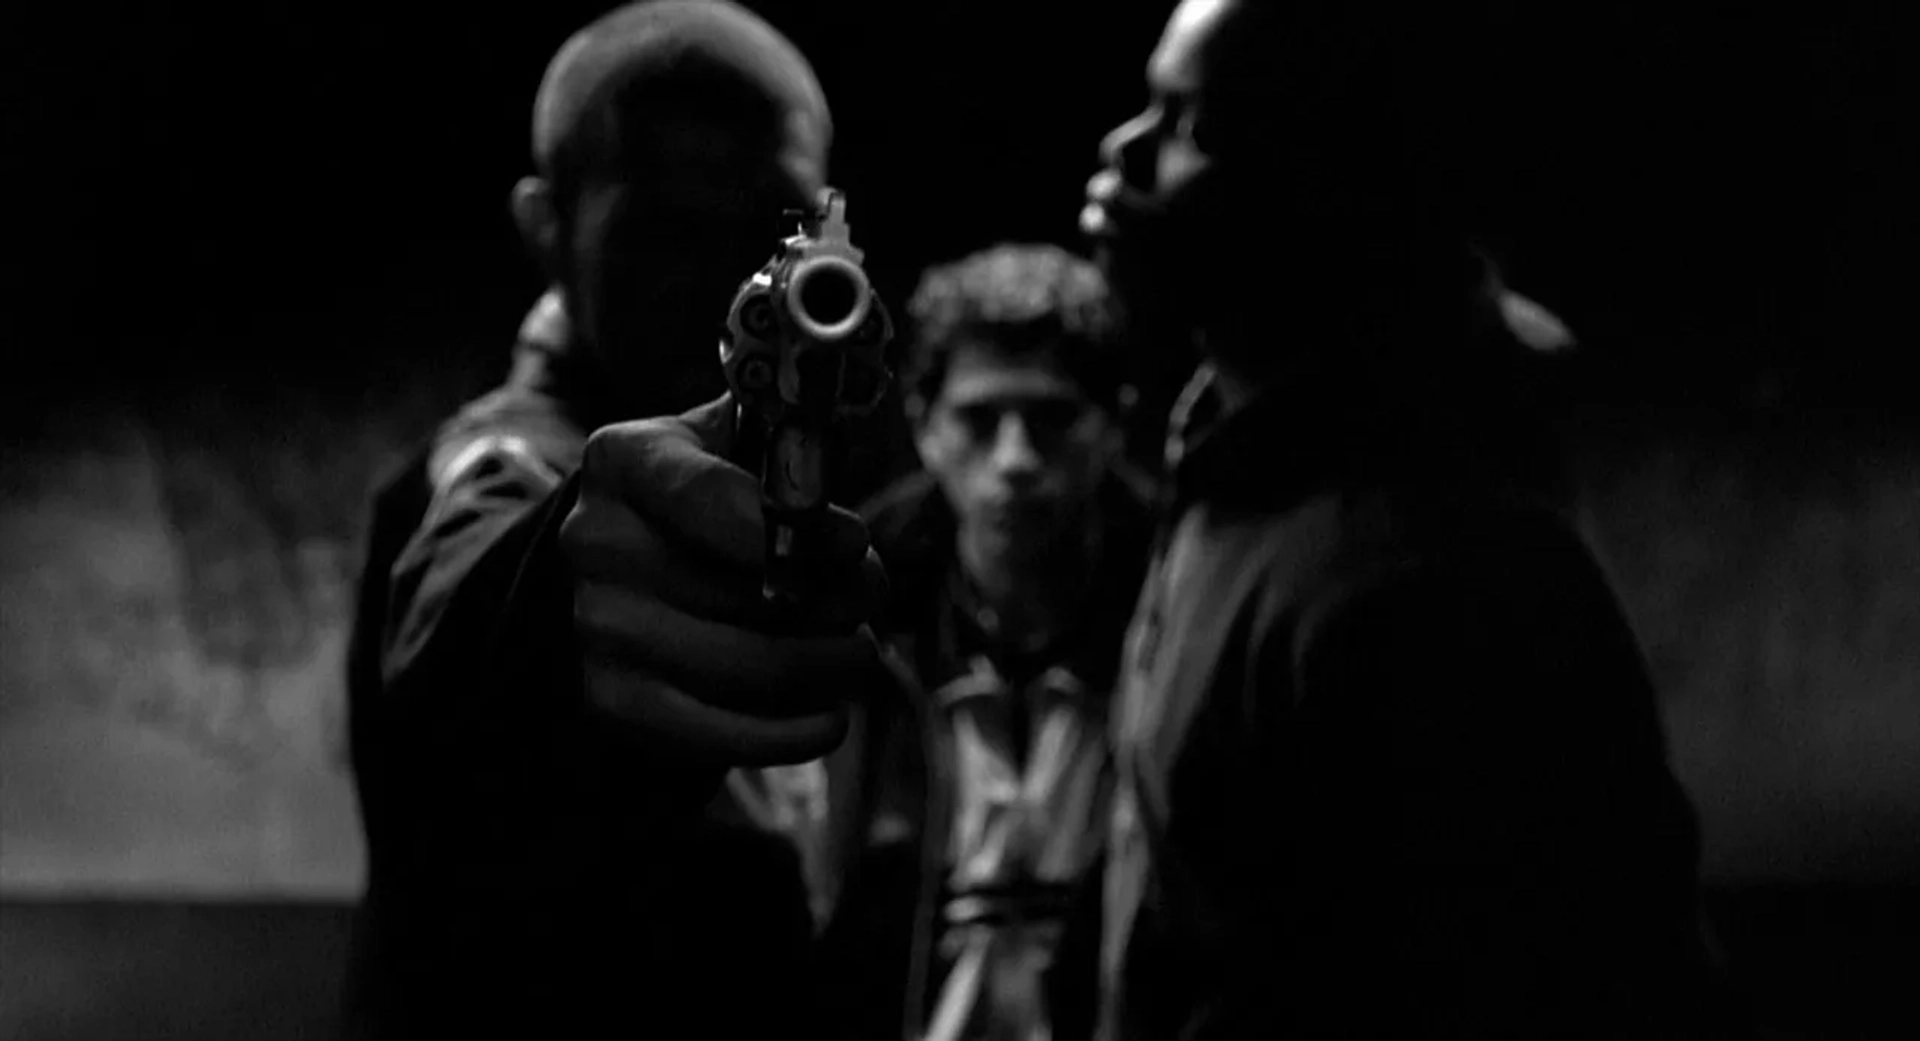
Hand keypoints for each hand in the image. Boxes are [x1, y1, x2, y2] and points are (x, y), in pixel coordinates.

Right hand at [559, 394, 888, 765]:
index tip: (856, 543)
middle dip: (838, 600)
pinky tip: (830, 718)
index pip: (710, 496)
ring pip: (753, 667)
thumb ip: (786, 462)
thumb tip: (846, 539)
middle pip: (750, 590)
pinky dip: (793, 733)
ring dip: (828, 666)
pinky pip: (724, 735)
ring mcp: (599, 629)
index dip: (796, 525)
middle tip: (871, 598)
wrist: (622, 575)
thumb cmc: (701, 504)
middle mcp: (597, 543)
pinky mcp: (614, 703)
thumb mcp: (731, 447)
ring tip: (857, 655)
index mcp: (624, 460)